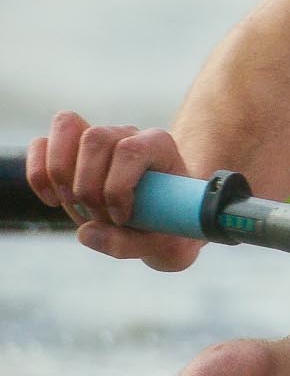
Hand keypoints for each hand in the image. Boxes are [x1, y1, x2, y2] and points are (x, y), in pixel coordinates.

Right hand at [24, 113, 201, 271]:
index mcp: (160, 147)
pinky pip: (41, 144)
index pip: (131, 149)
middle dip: (88, 186)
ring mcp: (99, 138)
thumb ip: (127, 244)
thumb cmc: (165, 229)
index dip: (118, 187)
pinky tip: (52, 200)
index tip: (123, 218)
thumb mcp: (161, 247)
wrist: (162, 220)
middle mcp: (129, 134)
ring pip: (67, 128)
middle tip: (100, 217)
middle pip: (96, 138)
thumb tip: (85, 233)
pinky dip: (38, 174)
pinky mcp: (70, 150)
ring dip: (62, 176)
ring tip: (75, 206)